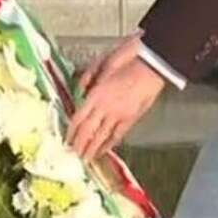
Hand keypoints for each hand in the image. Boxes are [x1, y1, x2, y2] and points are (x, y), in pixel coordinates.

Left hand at [66, 33, 167, 160]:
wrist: (151, 63)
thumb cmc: (128, 59)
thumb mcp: (101, 64)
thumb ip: (88, 78)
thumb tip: (80, 91)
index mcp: (96, 94)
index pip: (79, 118)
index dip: (72, 131)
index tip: (66, 140)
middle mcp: (105, 107)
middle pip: (88, 131)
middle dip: (80, 145)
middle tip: (74, 154)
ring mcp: (119, 114)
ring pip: (102, 136)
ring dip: (93, 148)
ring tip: (86, 158)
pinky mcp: (132, 117)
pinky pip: (118, 134)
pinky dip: (110, 144)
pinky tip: (105, 150)